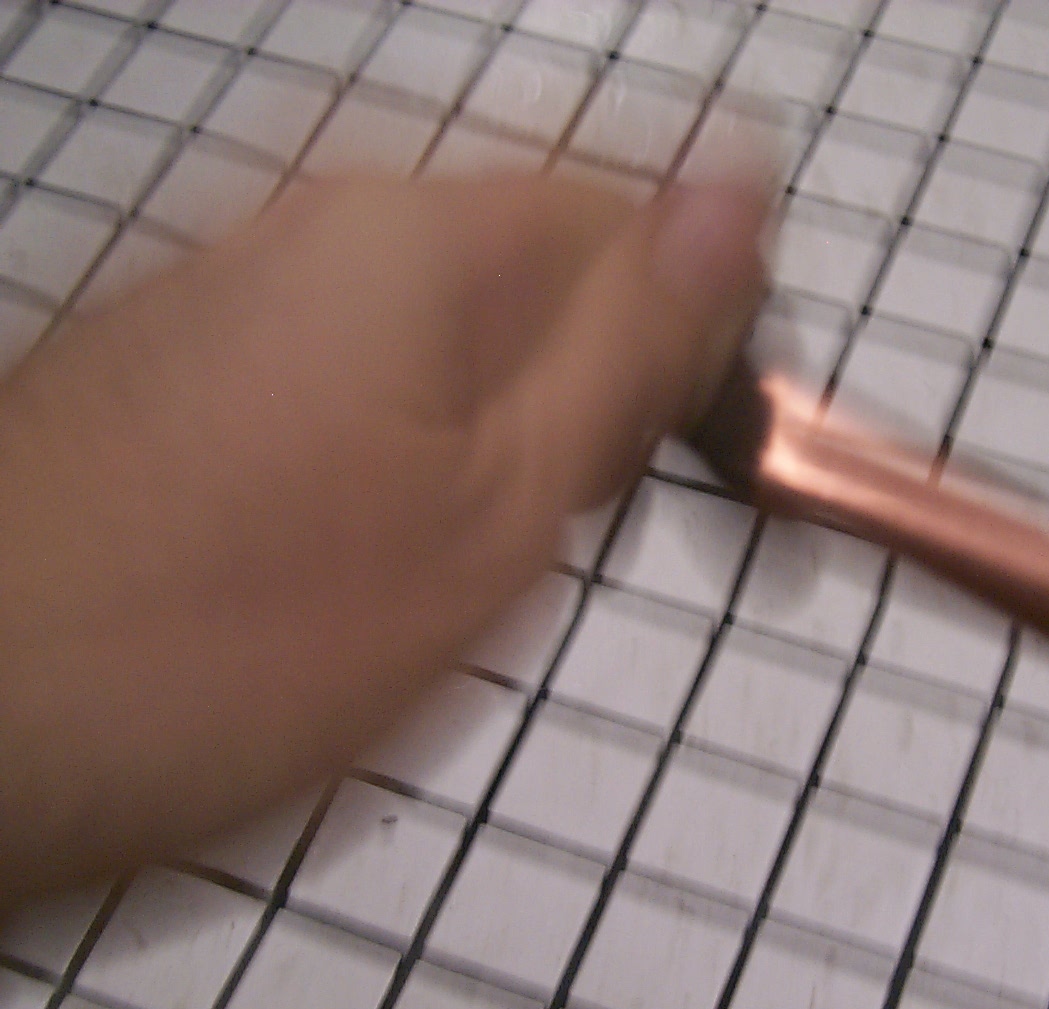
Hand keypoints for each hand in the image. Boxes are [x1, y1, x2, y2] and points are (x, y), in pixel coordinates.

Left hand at [0, 171, 770, 906]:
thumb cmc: (249, 635)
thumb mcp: (502, 508)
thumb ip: (630, 343)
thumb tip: (738, 193)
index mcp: (421, 236)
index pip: (639, 215)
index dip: (698, 333)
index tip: (697, 462)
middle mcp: (321, 224)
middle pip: (532, 271)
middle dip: (583, 392)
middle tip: (542, 540)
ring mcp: (232, 285)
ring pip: (439, 333)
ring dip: (489, 434)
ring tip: (440, 569)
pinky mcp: (172, 357)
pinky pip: (344, 371)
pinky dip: (391, 448)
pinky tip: (339, 557)